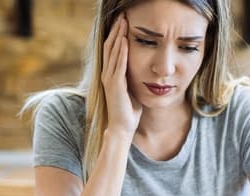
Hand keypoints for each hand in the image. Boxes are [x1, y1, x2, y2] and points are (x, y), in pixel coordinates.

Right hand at [101, 14, 141, 138]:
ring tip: (123, 21)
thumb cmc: (129, 109)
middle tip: (122, 15)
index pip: (112, 48)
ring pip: (112, 52)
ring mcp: (109, 79)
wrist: (122, 127)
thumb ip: (132, 76)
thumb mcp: (132, 88)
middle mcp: (107, 73)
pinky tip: (124, 40)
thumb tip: (142, 66)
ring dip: (118, 35)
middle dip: (116, 29)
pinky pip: (118, 64)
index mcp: (111, 74)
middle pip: (110, 46)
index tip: (123, 21)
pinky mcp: (114, 85)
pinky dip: (121, 51)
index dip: (116, 34)